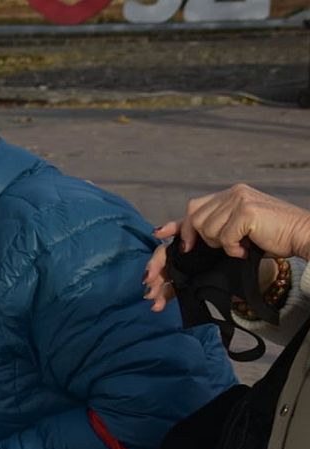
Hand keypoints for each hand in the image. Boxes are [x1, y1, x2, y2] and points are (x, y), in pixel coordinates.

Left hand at [146, 184, 309, 312]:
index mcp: (231, 194)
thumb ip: (214, 228)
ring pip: (207, 230)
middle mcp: (233, 192)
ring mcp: (239, 200)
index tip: (160, 234)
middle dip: (199, 240)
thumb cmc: (273, 235)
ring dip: (221, 245)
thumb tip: (185, 241)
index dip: (177, 224)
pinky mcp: (246, 212)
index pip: (195, 207)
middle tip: (219, 247)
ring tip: (241, 245)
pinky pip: (223, 238)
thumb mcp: (239, 229)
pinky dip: (233, 249)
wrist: (302, 234)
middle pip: (195, 219)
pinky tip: (247, 248)